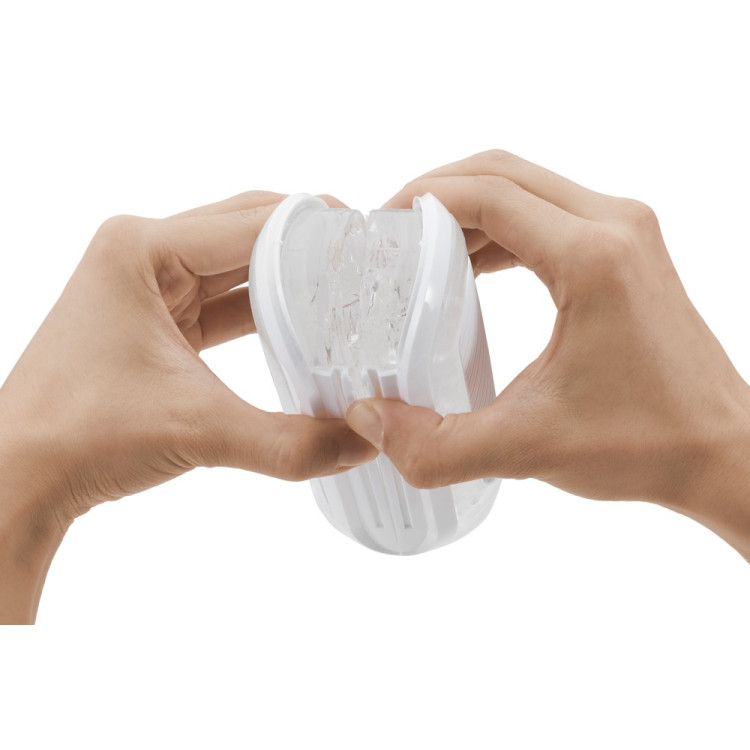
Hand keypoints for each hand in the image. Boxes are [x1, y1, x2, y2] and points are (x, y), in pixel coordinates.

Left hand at [0, 190, 375, 622]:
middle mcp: (145, 252)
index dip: (319, 228)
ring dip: (292, 274)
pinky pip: (226, 295)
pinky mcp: (158, 314)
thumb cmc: (79, 437)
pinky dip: (266, 306)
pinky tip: (305, 323)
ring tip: (348, 289)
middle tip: (369, 265)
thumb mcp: (201, 431)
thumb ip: (292, 442)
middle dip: (311, 244)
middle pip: (250, 227)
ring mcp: (150, 282)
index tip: (373, 242)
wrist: (23, 475)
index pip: (255, 220)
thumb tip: (364, 442)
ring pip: (240, 260)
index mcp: (144, 249)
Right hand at [346, 151, 749, 559]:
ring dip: (469, 209)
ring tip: (419, 250)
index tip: (380, 225)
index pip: (488, 194)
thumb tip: (369, 419)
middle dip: (437, 193)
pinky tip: (470, 268)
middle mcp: (615, 226)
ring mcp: (627, 233)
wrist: (721, 451)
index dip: (422, 199)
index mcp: (592, 257)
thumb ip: (435, 445)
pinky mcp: (628, 251)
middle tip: (390, 232)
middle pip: (504, 173)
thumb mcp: (527, 449)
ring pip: (527, 188)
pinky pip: (549, 214)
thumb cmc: (647, 444)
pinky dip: (501, 229)